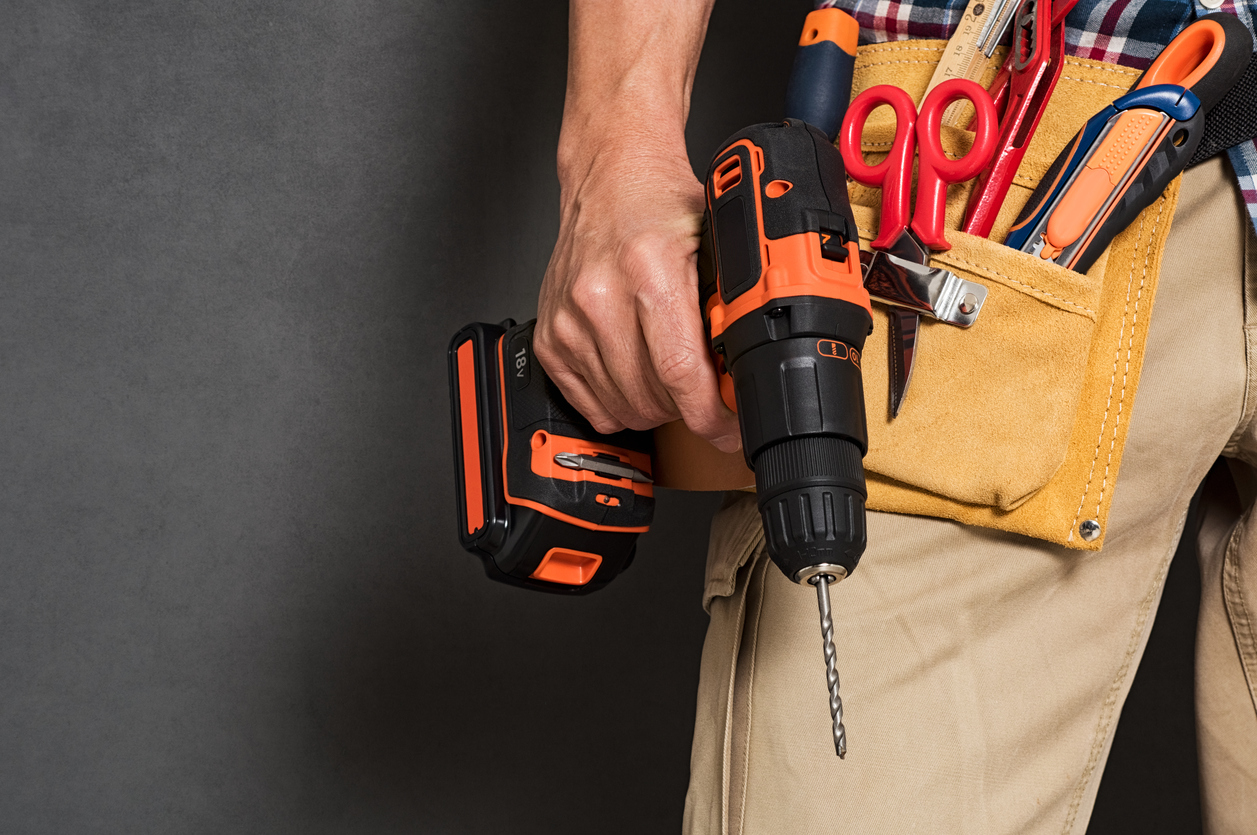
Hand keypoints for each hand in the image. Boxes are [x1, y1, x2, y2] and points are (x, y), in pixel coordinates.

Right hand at [534, 136, 740, 452]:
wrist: (608, 179)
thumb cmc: (659, 206)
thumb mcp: (715, 243)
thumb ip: (730, 305)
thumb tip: (747, 369)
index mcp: (647, 270)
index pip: (679, 371)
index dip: (711, 415)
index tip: (730, 428)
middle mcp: (598, 297)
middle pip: (651, 398)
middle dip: (688, 408)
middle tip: (706, 390)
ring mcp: (567, 321)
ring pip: (622, 408)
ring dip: (655, 407)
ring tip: (671, 376)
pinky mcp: (549, 338)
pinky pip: (589, 405)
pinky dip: (619, 403)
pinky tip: (637, 375)